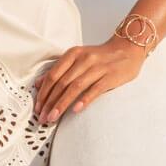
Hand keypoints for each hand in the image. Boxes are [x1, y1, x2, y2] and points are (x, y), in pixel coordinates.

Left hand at [32, 35, 148, 123]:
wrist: (127, 49)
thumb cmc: (100, 57)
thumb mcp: (78, 57)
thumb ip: (59, 69)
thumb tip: (38, 84)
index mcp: (73, 53)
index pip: (53, 74)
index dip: (43, 92)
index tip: (38, 107)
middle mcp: (84, 59)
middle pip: (62, 82)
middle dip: (50, 102)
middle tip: (43, 117)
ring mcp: (97, 67)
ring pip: (75, 87)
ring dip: (62, 104)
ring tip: (53, 117)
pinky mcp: (110, 76)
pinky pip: (95, 90)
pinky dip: (84, 100)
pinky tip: (75, 110)